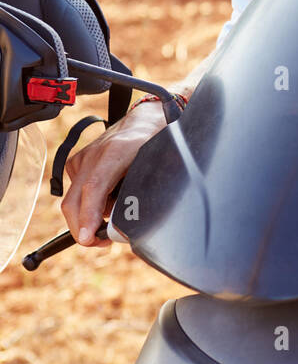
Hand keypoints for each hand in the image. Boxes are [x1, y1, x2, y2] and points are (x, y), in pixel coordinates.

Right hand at [60, 101, 167, 245]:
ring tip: (108, 224)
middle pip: (75, 199)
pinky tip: (106, 204)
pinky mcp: (77, 163)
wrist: (145, 120)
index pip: (95, 187)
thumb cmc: (156, 143)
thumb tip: (129, 223)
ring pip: (72, 199)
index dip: (89, 214)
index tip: (88, 237)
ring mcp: (83, 158)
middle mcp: (94, 154)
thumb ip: (146, 191)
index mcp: (116, 152)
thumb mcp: (159, 166)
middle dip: (82, 229)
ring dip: (85, 218)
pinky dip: (86, 205)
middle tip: (101, 242)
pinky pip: (75, 192)